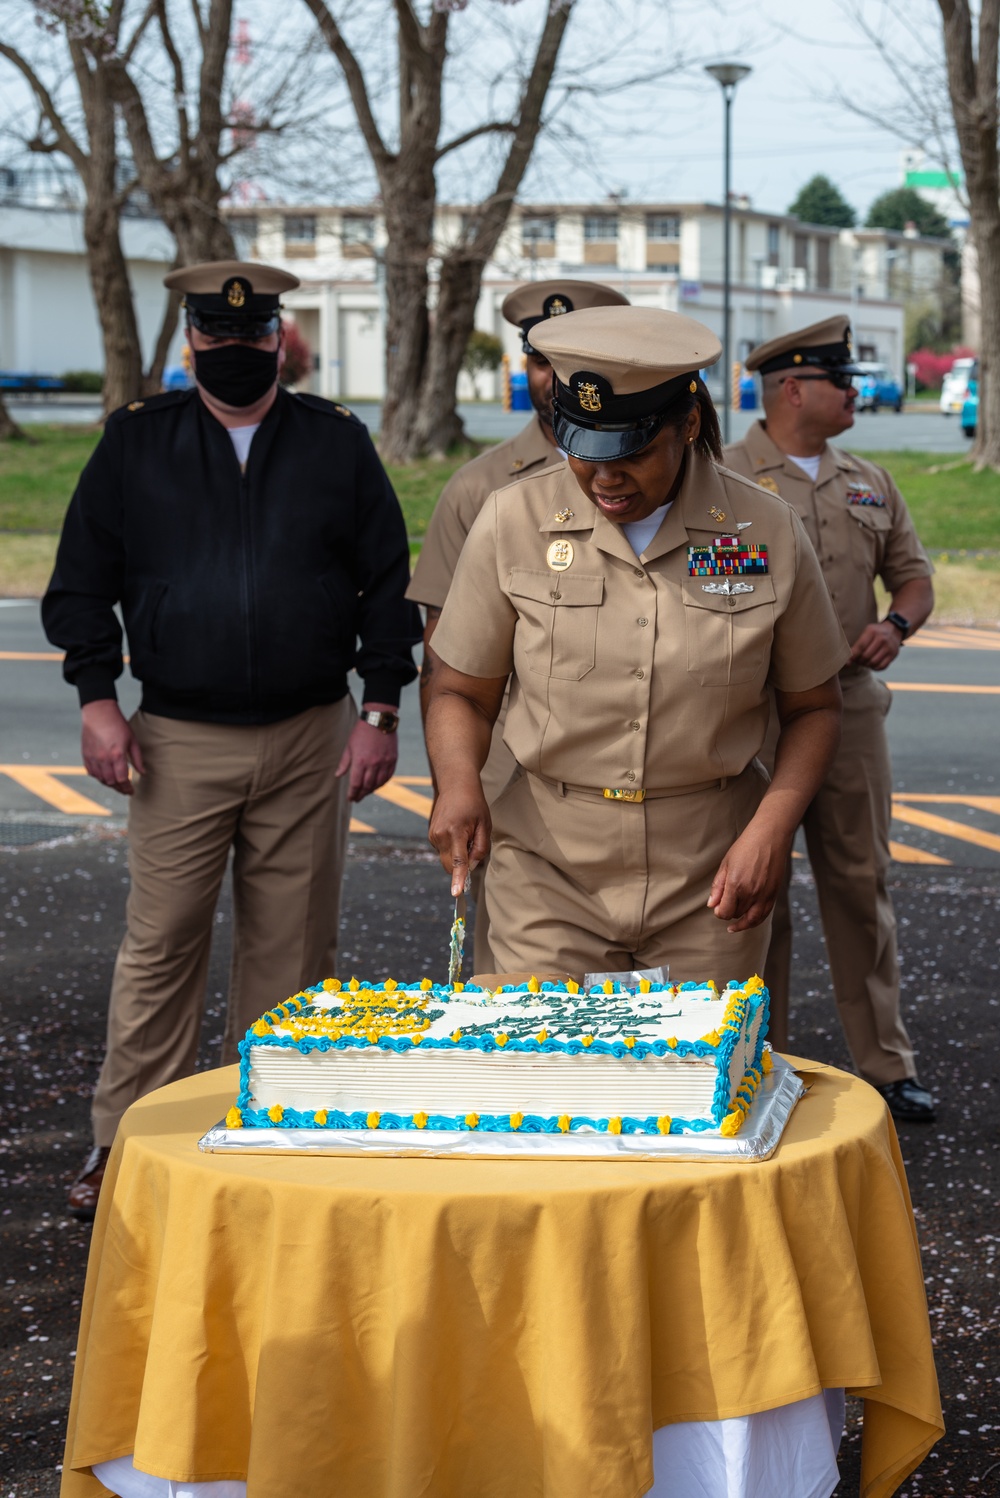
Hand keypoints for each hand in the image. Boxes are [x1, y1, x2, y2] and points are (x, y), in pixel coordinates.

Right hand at [81, 700, 144, 795]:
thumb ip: (137, 758)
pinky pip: (91, 772)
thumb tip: (143, 772)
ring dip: (109, 784)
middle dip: (119, 788)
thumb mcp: (132, 740)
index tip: (131, 791)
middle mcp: (104, 758)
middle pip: (111, 782)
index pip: (122, 779)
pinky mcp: (86, 755)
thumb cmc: (118, 725)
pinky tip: (105, 777)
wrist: (98, 713)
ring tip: (117, 784)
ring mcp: (93, 757)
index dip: (127, 788)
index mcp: (117, 755)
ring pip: (100, 779)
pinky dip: (98, 777)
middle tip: (125, 790)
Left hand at [336, 718, 397, 802]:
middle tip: (357, 798)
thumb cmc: (361, 732)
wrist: (379, 719)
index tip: (350, 798)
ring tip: (366, 792)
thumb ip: (344, 762)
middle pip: (367, 786)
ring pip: (379, 783)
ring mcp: (384, 762)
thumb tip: (338, 775)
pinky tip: (378, 785)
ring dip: (372, 790)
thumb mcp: (349, 746)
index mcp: (360, 761)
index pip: (356, 783)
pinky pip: (388, 776)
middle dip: (361, 794)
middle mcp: (373, 764)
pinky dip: (383, 782)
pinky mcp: (393, 759)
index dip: (353, 793)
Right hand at [428, 781, 490, 896]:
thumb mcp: (485, 824)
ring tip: (465, 832)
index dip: (458, 879)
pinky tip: (457, 830)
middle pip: (449, 866)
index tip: (456, 893)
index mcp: (455, 832)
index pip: (458, 861)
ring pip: (446, 859)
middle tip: (474, 842)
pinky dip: (452, 848)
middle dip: (462, 865)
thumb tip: (472, 867)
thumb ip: (481, 848)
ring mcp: (433, 835)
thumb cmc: (474, 804)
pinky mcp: (431, 835)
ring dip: (457, 855)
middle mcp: (440, 835)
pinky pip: (443, 851)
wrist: (454, 784)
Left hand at [707, 820, 790, 932]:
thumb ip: (718, 886)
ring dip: (742, 923)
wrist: (769, 837)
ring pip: (751, 919)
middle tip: (724, 907)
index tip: (717, 908)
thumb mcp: (725, 864)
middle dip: (729, 913)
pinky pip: (764, 914)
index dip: (719, 912)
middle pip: (737, 914)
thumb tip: (711, 904)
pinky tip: (749, 921)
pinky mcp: (774, 893)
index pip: (725, 912)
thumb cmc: (745, 847)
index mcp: (735, 885)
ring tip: (734, 926)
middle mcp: (750, 893)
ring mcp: (764, 894)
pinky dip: (756, 920)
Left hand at [850, 620, 902, 670]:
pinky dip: (874, 668)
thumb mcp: (866, 632)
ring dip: (866, 665)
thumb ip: (857, 645)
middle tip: (857, 660)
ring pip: (873, 662)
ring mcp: (889, 647)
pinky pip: (881, 666)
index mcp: (872, 631)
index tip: (848, 661)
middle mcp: (882, 639)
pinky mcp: (893, 655)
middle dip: (859, 661)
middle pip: (866, 656)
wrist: (894, 630)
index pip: (860, 646)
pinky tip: (871, 664)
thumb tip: (847, 662)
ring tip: (863, 662)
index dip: (853, 656)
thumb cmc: (875, 633)